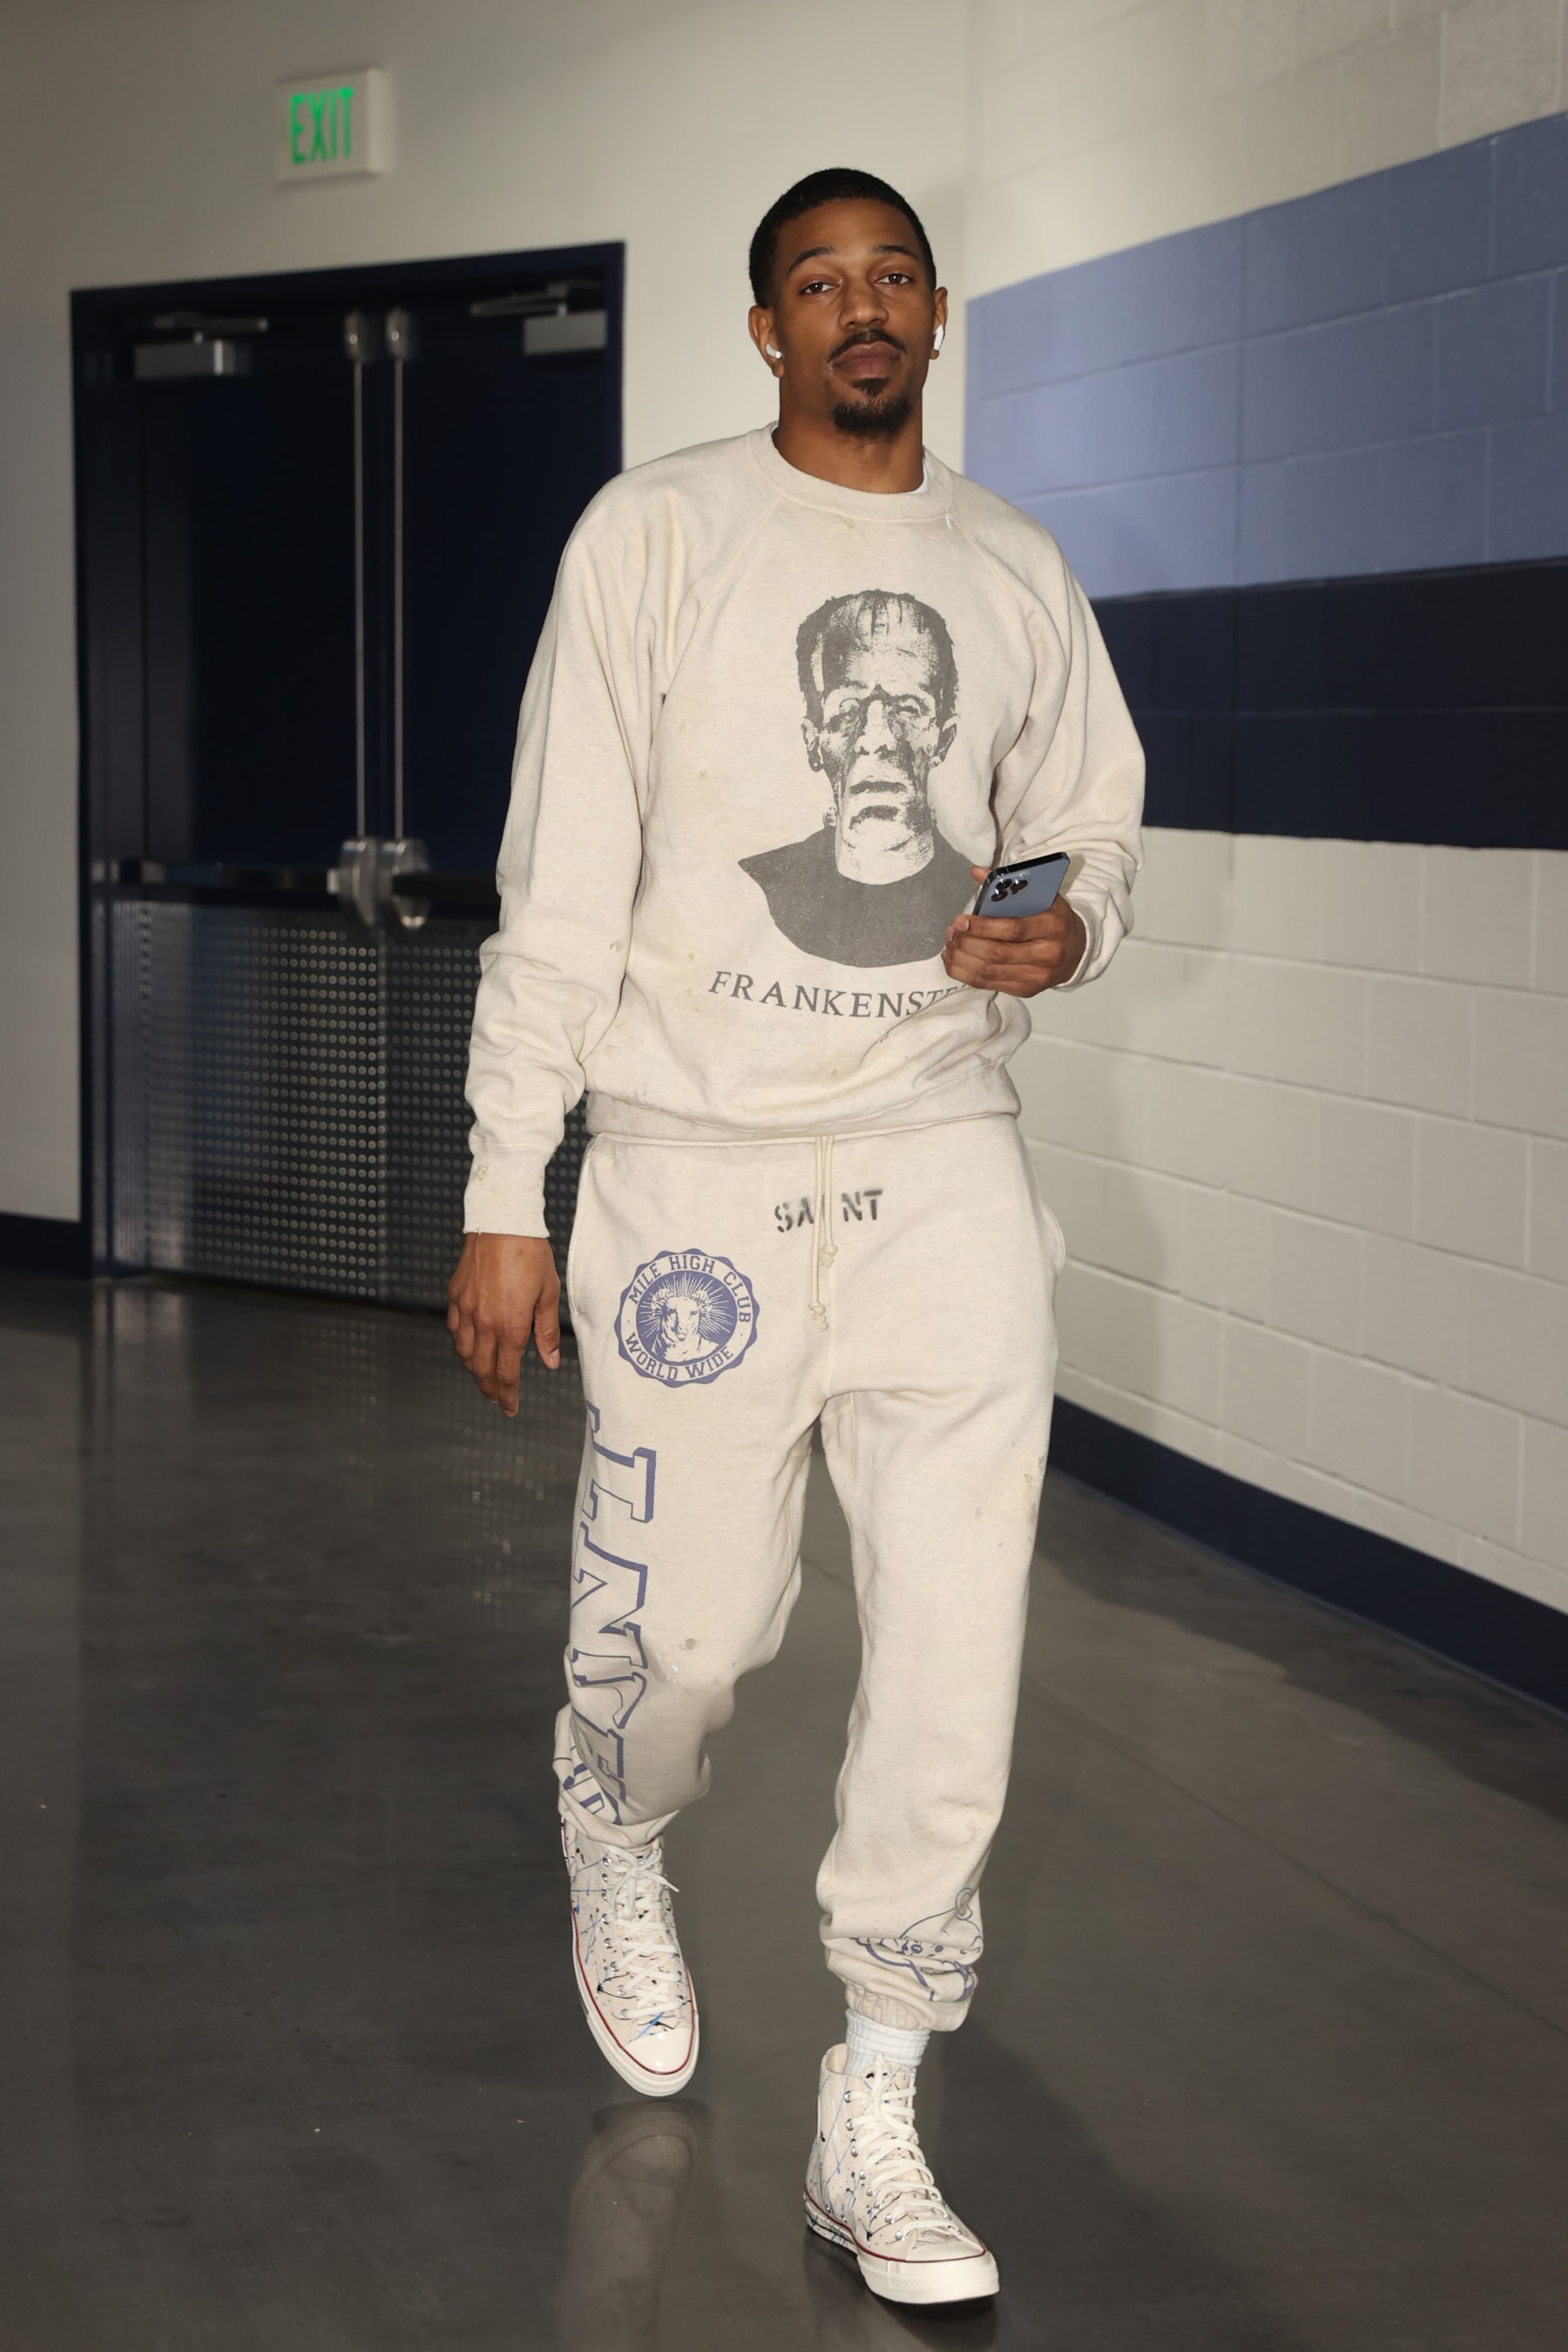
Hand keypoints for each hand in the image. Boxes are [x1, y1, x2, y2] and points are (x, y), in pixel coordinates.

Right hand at [447, 1233, 560, 1415]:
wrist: (502, 1223)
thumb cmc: (531, 1255)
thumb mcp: (548, 1294)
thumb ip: (546, 1332)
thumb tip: (549, 1362)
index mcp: (510, 1326)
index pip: (507, 1372)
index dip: (508, 1395)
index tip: (510, 1408)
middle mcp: (483, 1323)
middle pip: (481, 1369)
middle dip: (489, 1389)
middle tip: (496, 1399)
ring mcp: (465, 1309)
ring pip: (463, 1352)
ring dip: (474, 1368)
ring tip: (484, 1375)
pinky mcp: (455, 1295)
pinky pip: (454, 1328)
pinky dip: (461, 1342)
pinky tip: (469, 1343)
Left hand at [942, 865, 1086, 997]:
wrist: (1075, 950)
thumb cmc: (1053, 919)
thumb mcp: (1042, 896)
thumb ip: (1010, 884)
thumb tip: (976, 872)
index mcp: (1053, 927)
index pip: (1013, 929)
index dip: (983, 926)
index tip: (961, 920)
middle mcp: (1048, 955)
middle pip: (998, 954)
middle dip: (968, 943)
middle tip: (953, 931)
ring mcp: (1036, 977)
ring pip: (989, 972)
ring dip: (962, 959)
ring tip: (950, 944)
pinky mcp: (1025, 990)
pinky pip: (988, 984)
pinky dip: (965, 973)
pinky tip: (954, 960)